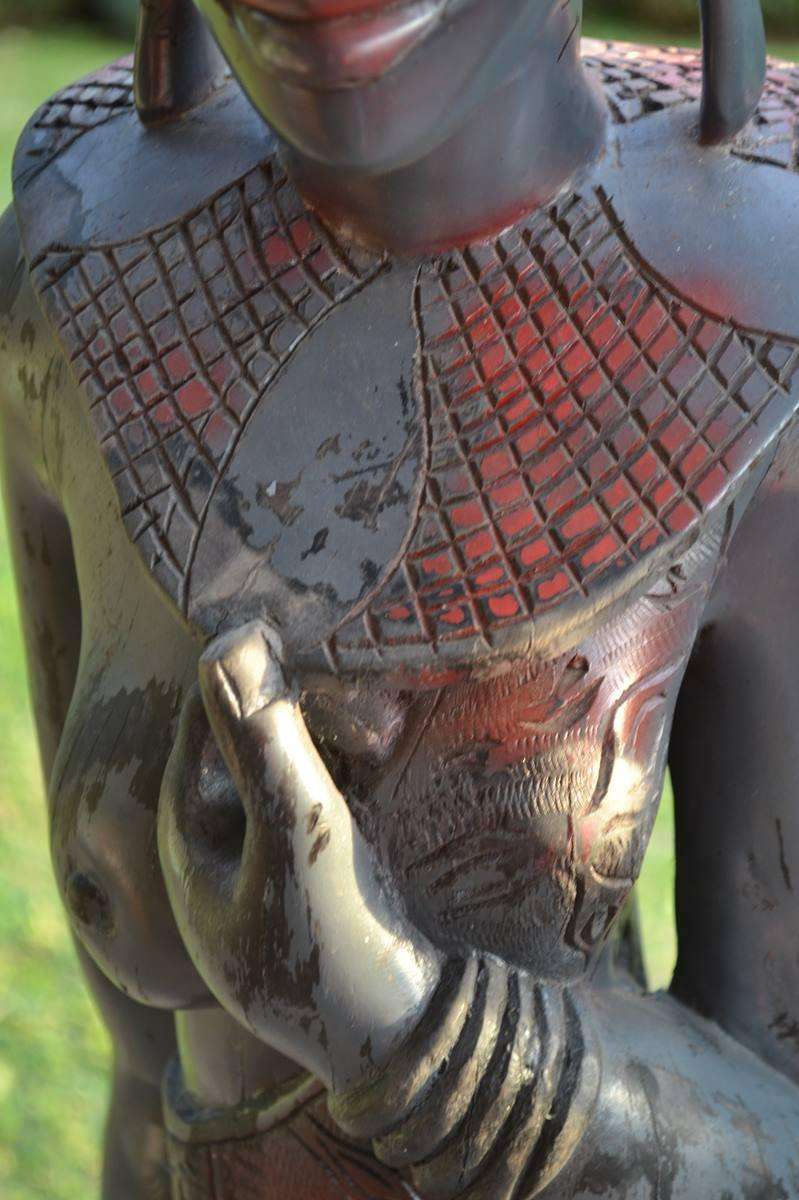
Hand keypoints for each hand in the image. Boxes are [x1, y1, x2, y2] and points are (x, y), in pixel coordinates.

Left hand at [158, 620, 441, 1090]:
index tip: (290, 641)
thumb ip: (261, 741)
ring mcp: (273, 870)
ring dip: (332, 738)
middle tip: (359, 694)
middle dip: (300, 714)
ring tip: (383, 724)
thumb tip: (227, 640)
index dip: (242, 685)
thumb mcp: (298, 837)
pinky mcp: (321, 876)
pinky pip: (325, 798)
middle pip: (246, 751)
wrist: (417, 1038)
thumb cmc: (340, 944)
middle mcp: (222, 858)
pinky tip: (388, 754)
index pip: (199, 737)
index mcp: (188, 853)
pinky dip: (351, 770)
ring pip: (292, 771)